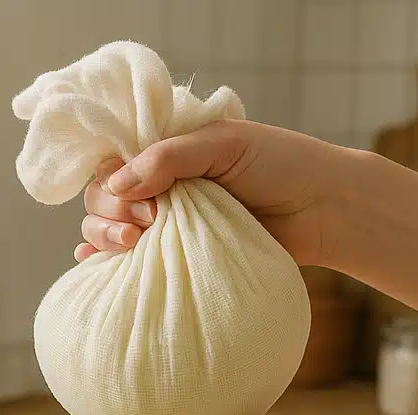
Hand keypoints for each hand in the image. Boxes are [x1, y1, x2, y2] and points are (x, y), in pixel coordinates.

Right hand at [75, 120, 346, 266]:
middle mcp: (161, 187)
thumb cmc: (282, 165)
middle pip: (103, 199)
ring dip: (105, 238)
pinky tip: (93, 266)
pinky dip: (105, 264)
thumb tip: (116, 185)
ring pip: (109, 231)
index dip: (111, 181)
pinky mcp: (182, 258)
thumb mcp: (225, 144)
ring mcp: (169, 225)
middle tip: (145, 224)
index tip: (136, 199)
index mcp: (168, 152)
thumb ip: (170, 158)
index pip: (113, 161)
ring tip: (132, 244)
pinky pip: (132, 263)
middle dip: (109, 213)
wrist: (324, 210)